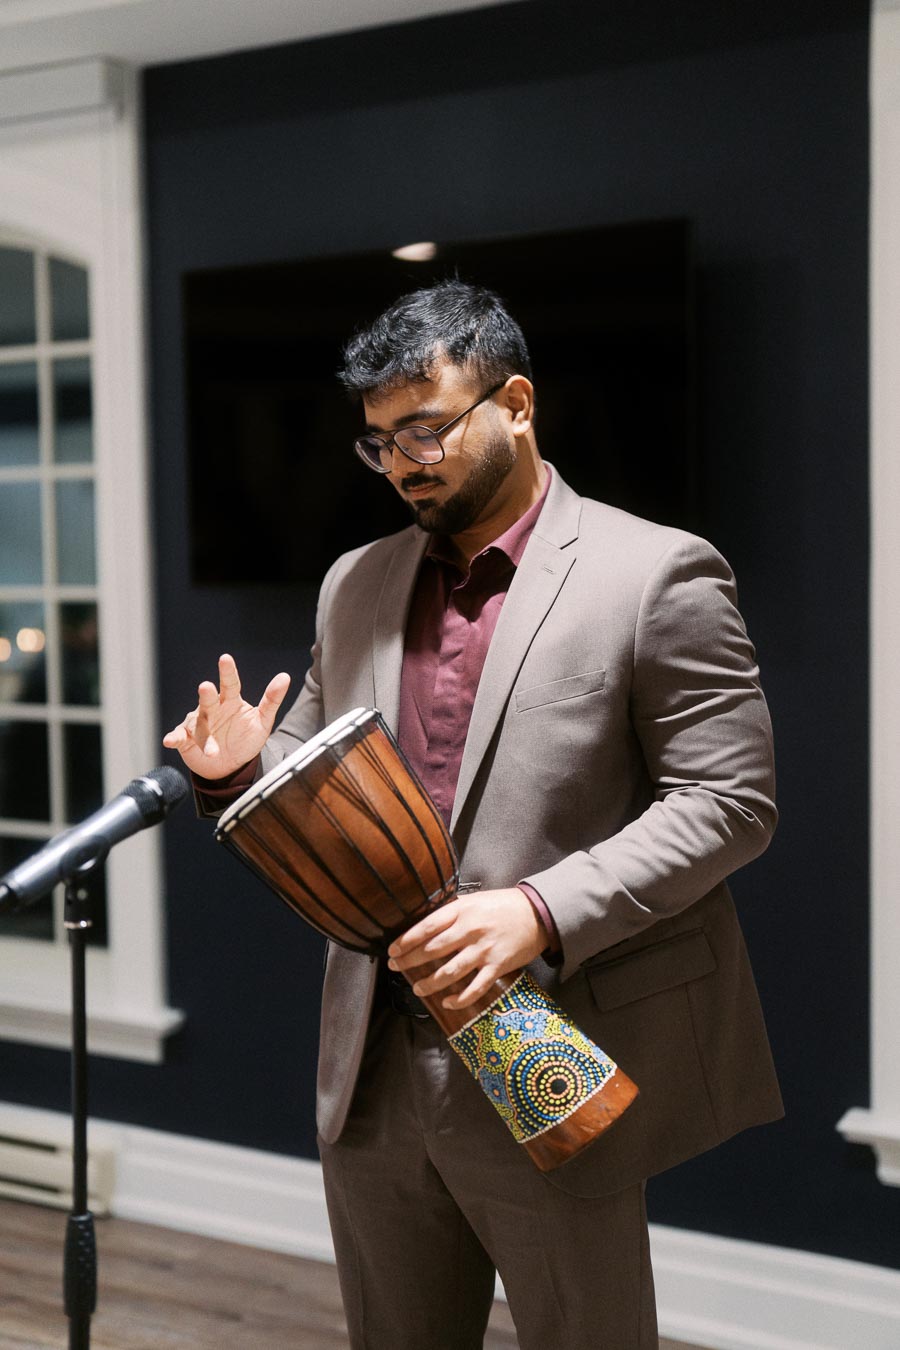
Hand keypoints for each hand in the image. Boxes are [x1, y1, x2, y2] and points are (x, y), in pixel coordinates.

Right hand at [162, 653, 289, 778]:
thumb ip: (272, 699)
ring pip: (198, 725)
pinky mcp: (186, 739)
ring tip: (212, 750)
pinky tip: (170, 740)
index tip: (225, 658)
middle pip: (209, 700)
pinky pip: (179, 737)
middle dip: (207, 694)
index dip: (228, 672)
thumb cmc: (246, 739)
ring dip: (203, 736)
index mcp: (230, 701)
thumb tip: (285, 676)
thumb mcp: (263, 721)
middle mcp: (212, 709)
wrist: (231, 765)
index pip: (230, 683)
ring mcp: (198, 724)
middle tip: (206, 687)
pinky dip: (174, 738)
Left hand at [387, 888, 547, 1010]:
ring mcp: (483, 950)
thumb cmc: (502, 906)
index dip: (406, 941)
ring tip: (417, 988)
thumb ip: (452, 913)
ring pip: (449, 972)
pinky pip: (475, 988)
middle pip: (432, 950)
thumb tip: (427, 926)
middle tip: (395, 968)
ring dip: (429, 983)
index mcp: (462, 911)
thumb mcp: (474, 900)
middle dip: (409, 961)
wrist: (537, 914)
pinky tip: (447, 1002)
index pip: (426, 927)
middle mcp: (470, 930)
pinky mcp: (497, 967)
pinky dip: (459, 998)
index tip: (392, 950)